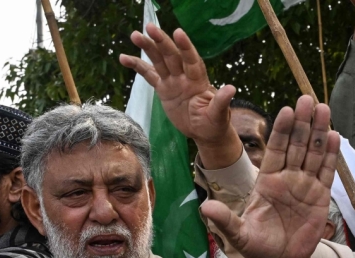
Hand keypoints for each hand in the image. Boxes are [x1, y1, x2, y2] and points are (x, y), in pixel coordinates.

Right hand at [120, 25, 241, 165]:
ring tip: (135, 35)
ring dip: (147, 48)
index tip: (178, 33)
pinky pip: (148, 75)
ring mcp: (173, 81)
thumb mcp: (219, 115)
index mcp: (199, 81)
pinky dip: (137, 66)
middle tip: (150, 27)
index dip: (186, 47)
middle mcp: (185, 77)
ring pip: (158, 61)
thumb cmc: (215, 123)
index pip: (192, 61)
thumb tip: (231, 88)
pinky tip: (123, 57)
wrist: (204, 132)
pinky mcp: (163, 88)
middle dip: (162, 42)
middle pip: (172, 56)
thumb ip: (222, 102)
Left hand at [200, 96, 339, 257]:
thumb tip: (205, 208)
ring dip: (319, 132)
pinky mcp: (320, 198)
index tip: (287, 110)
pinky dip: (331, 155)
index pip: (276, 149)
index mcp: (267, 181)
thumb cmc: (258, 247)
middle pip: (296, 145)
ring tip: (324, 110)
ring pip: (313, 153)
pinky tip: (334, 136)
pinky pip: (326, 172)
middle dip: (303, 123)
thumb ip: (225, 220)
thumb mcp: (239, 234)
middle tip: (309, 99)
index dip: (281, 130)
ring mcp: (305, 186)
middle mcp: (287, 179)